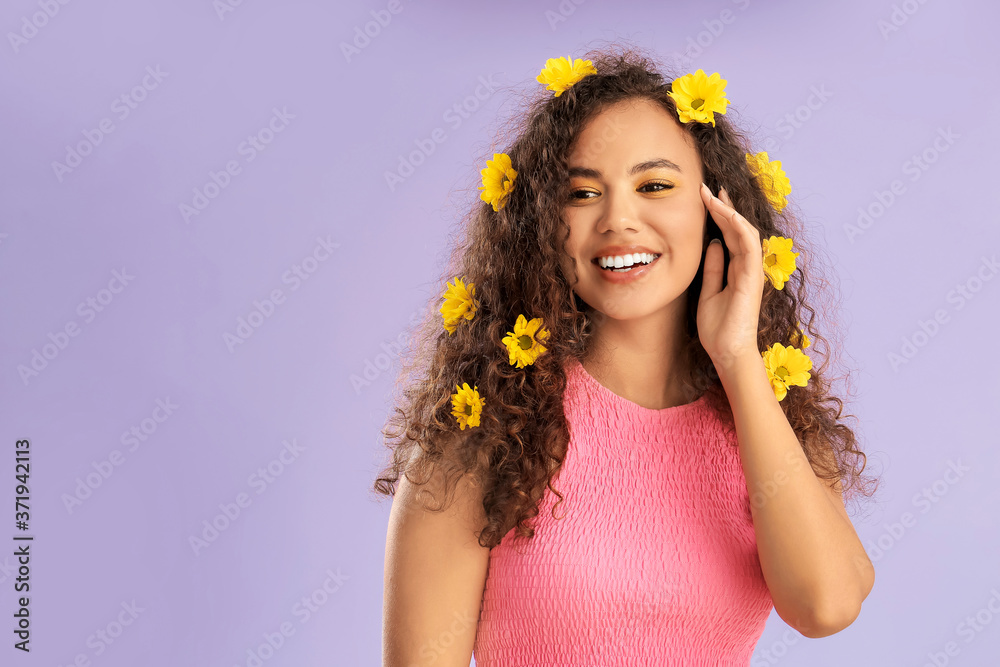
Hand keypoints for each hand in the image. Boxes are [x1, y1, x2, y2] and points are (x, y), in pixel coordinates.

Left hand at [696, 183, 764, 374]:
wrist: (727, 352)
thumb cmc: (718, 328)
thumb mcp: (708, 291)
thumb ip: (713, 269)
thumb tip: (712, 245)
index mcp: (737, 270)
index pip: (729, 235)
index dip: (719, 216)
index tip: (705, 198)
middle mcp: (747, 268)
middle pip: (738, 229)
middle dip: (725, 207)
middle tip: (709, 188)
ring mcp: (752, 272)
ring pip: (746, 233)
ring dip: (730, 213)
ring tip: (714, 195)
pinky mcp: (753, 279)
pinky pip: (751, 248)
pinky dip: (740, 230)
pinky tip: (728, 215)